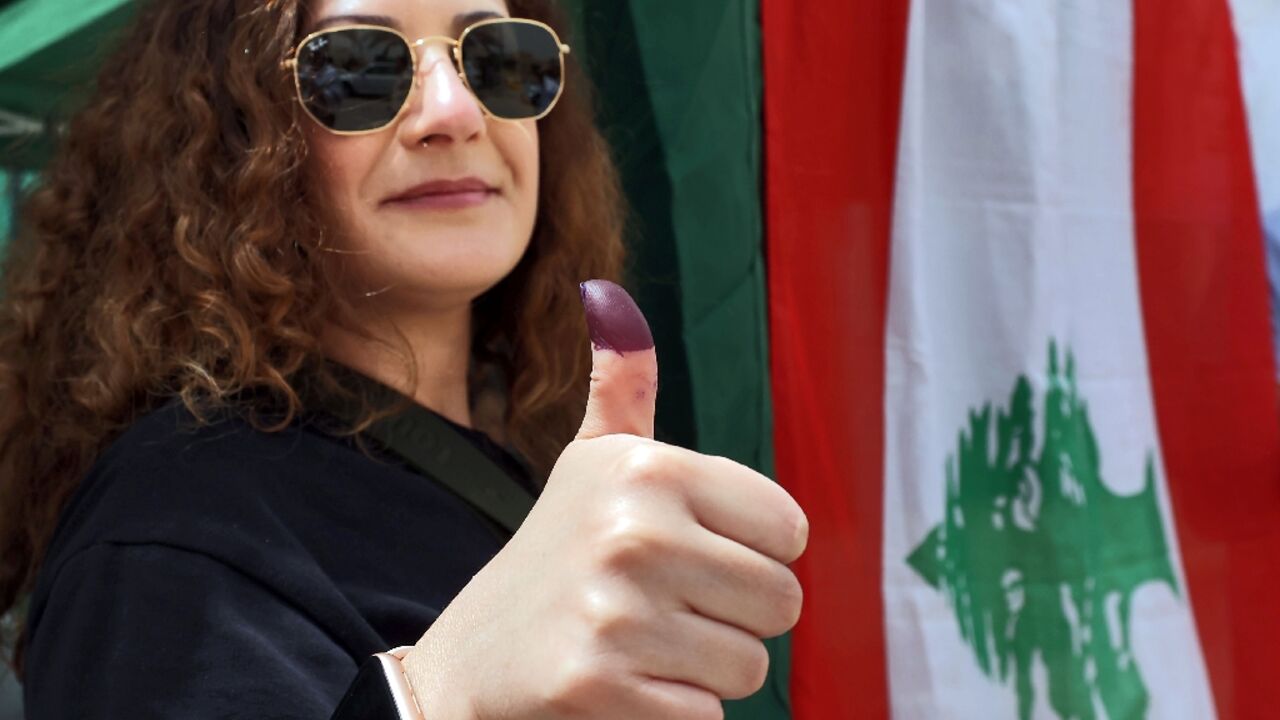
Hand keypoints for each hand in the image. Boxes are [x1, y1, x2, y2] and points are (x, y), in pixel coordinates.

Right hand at [403, 280, 808, 719]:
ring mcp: (611, 613)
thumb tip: (607, 296)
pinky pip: (706, 717)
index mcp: (647, 468)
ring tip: (641, 647)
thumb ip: (620, 389)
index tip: (693, 554)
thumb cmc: (557, 556)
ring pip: (749, 666)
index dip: (752, 553)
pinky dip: (672, 711)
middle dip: (734, 617)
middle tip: (665, 608)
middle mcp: (631, 530)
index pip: (790, 531)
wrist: (470, 661)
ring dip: (704, 669)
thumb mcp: (588, 466)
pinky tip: (621, 687)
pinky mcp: (595, 688)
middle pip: (781, 602)